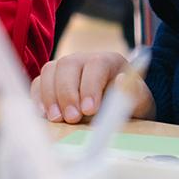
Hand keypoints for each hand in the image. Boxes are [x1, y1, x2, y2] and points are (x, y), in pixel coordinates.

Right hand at [32, 51, 152, 124]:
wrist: (120, 110)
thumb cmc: (130, 105)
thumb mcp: (140, 102)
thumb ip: (133, 93)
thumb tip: (122, 81)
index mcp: (109, 61)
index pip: (96, 64)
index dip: (90, 85)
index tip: (89, 109)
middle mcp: (84, 60)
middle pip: (68, 64)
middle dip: (67, 93)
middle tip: (72, 118)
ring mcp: (65, 69)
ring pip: (49, 71)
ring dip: (50, 96)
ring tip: (56, 119)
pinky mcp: (51, 81)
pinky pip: (37, 83)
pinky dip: (38, 98)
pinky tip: (44, 115)